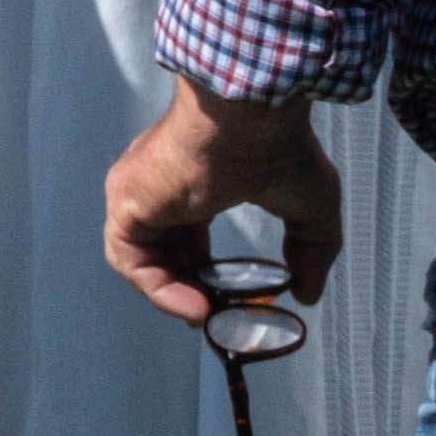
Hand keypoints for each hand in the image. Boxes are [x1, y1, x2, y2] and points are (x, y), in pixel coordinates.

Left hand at [102, 77, 347, 324]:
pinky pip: (128, 259)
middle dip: (189, 289)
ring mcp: (136, 191)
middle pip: (161, 251)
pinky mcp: (124, 200)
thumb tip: (307, 294)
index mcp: (194, 179)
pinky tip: (195, 307)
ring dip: (173, 295)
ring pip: (141, 258)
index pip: (185, 234)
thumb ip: (310, 252)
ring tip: (210, 317)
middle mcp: (157, 185)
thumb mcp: (310, 209)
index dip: (204, 272)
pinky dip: (157, 289)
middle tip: (218, 316)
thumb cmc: (281, 148)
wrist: (251, 118)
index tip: (229, 300)